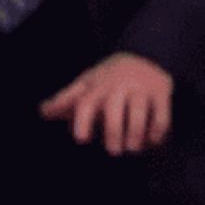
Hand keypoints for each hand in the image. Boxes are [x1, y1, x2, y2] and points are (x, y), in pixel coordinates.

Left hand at [39, 52, 172, 154]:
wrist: (146, 54)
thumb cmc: (109, 78)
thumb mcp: (87, 84)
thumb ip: (66, 100)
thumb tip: (42, 111)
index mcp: (97, 86)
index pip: (86, 102)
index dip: (82, 120)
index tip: (81, 139)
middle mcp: (118, 87)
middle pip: (113, 110)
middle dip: (113, 132)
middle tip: (113, 151)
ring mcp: (140, 89)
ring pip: (138, 113)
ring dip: (135, 135)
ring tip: (132, 148)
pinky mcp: (161, 93)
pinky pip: (161, 116)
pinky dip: (157, 132)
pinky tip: (151, 141)